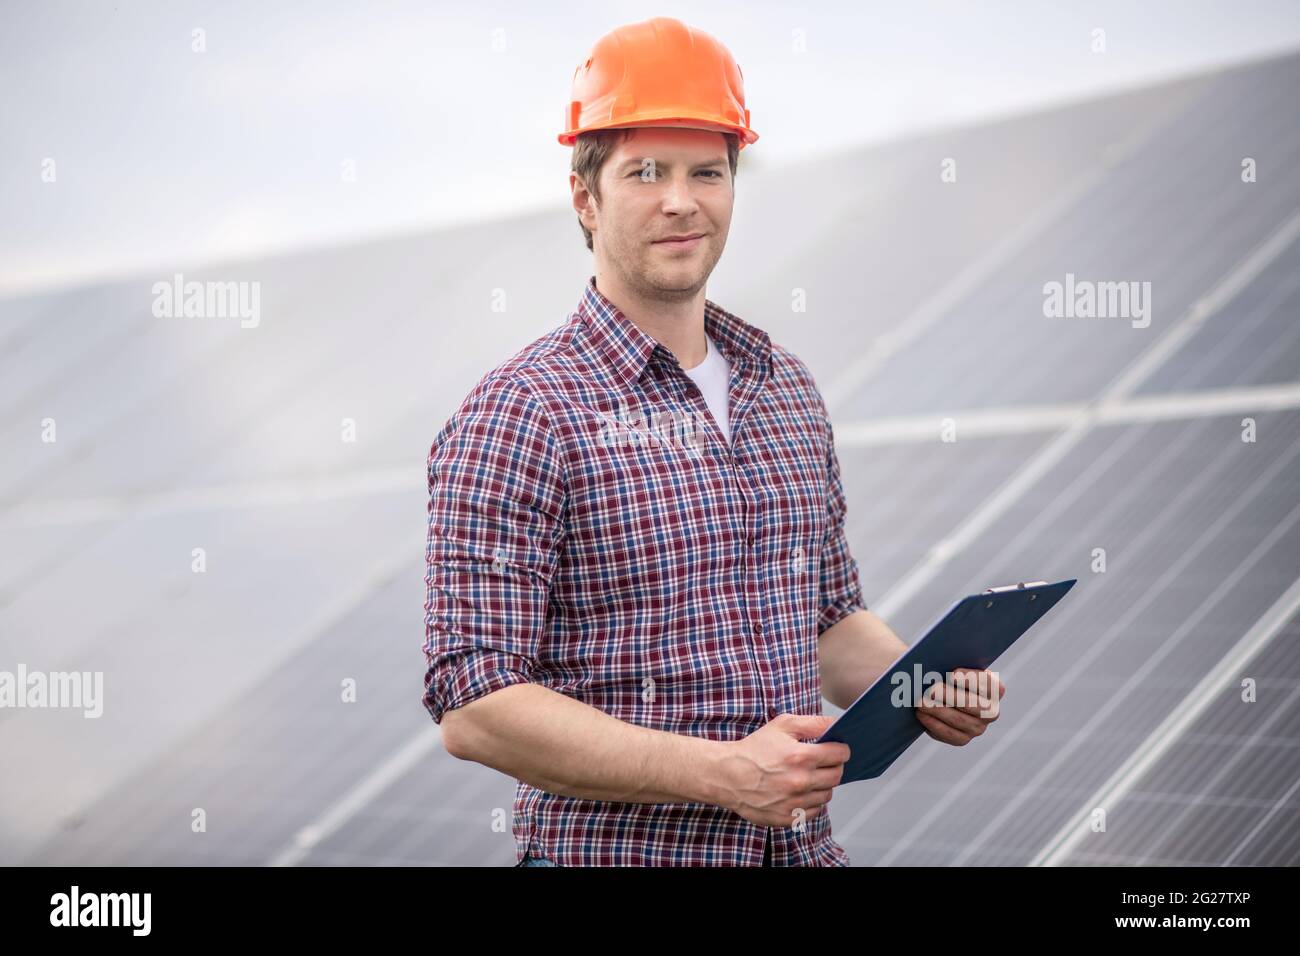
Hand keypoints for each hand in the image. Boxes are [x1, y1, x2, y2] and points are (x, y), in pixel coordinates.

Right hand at [717, 714, 849, 827]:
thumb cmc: (754, 749)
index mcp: (801, 757)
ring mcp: (795, 802)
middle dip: (834, 766)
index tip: (836, 749)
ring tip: (808, 776)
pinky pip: (814, 811)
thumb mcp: (782, 725)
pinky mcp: (788, 818)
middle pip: (837, 776)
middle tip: (823, 762)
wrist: (727, 775)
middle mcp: (801, 782)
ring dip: (822, 785)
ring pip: (827, 795)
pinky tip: (799, 791)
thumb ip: (813, 723)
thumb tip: (836, 724)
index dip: (840, 749)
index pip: (840, 754)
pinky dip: (811, 801)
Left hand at [915, 666, 1003, 745]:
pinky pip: (949, 734)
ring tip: (921, 701)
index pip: (988, 684)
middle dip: (950, 696)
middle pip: (973, 704)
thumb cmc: (947, 676)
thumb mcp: (952, 667)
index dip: (970, 679)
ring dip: (938, 710)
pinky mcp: (963, 738)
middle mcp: (991, 711)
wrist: (938, 696)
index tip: (951, 675)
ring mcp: (979, 727)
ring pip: (959, 720)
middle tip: (931, 690)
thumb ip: (950, 665)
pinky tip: (921, 714)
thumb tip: (937, 670)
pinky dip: (933, 723)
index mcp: (995, 689)